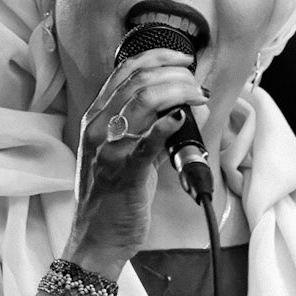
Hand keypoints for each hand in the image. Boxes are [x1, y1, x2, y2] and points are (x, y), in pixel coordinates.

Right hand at [65, 46, 207, 277]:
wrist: (96, 239)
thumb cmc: (112, 198)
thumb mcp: (122, 154)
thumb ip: (145, 130)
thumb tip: (178, 112)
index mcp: (96, 119)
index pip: (124, 71)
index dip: (157, 57)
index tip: (182, 59)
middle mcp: (98, 129)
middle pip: (138, 81)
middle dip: (175, 74)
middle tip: (196, 82)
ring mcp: (110, 150)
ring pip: (143, 102)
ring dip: (178, 92)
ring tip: (198, 97)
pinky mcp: (125, 173)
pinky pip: (146, 143)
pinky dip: (166, 126)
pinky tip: (181, 118)